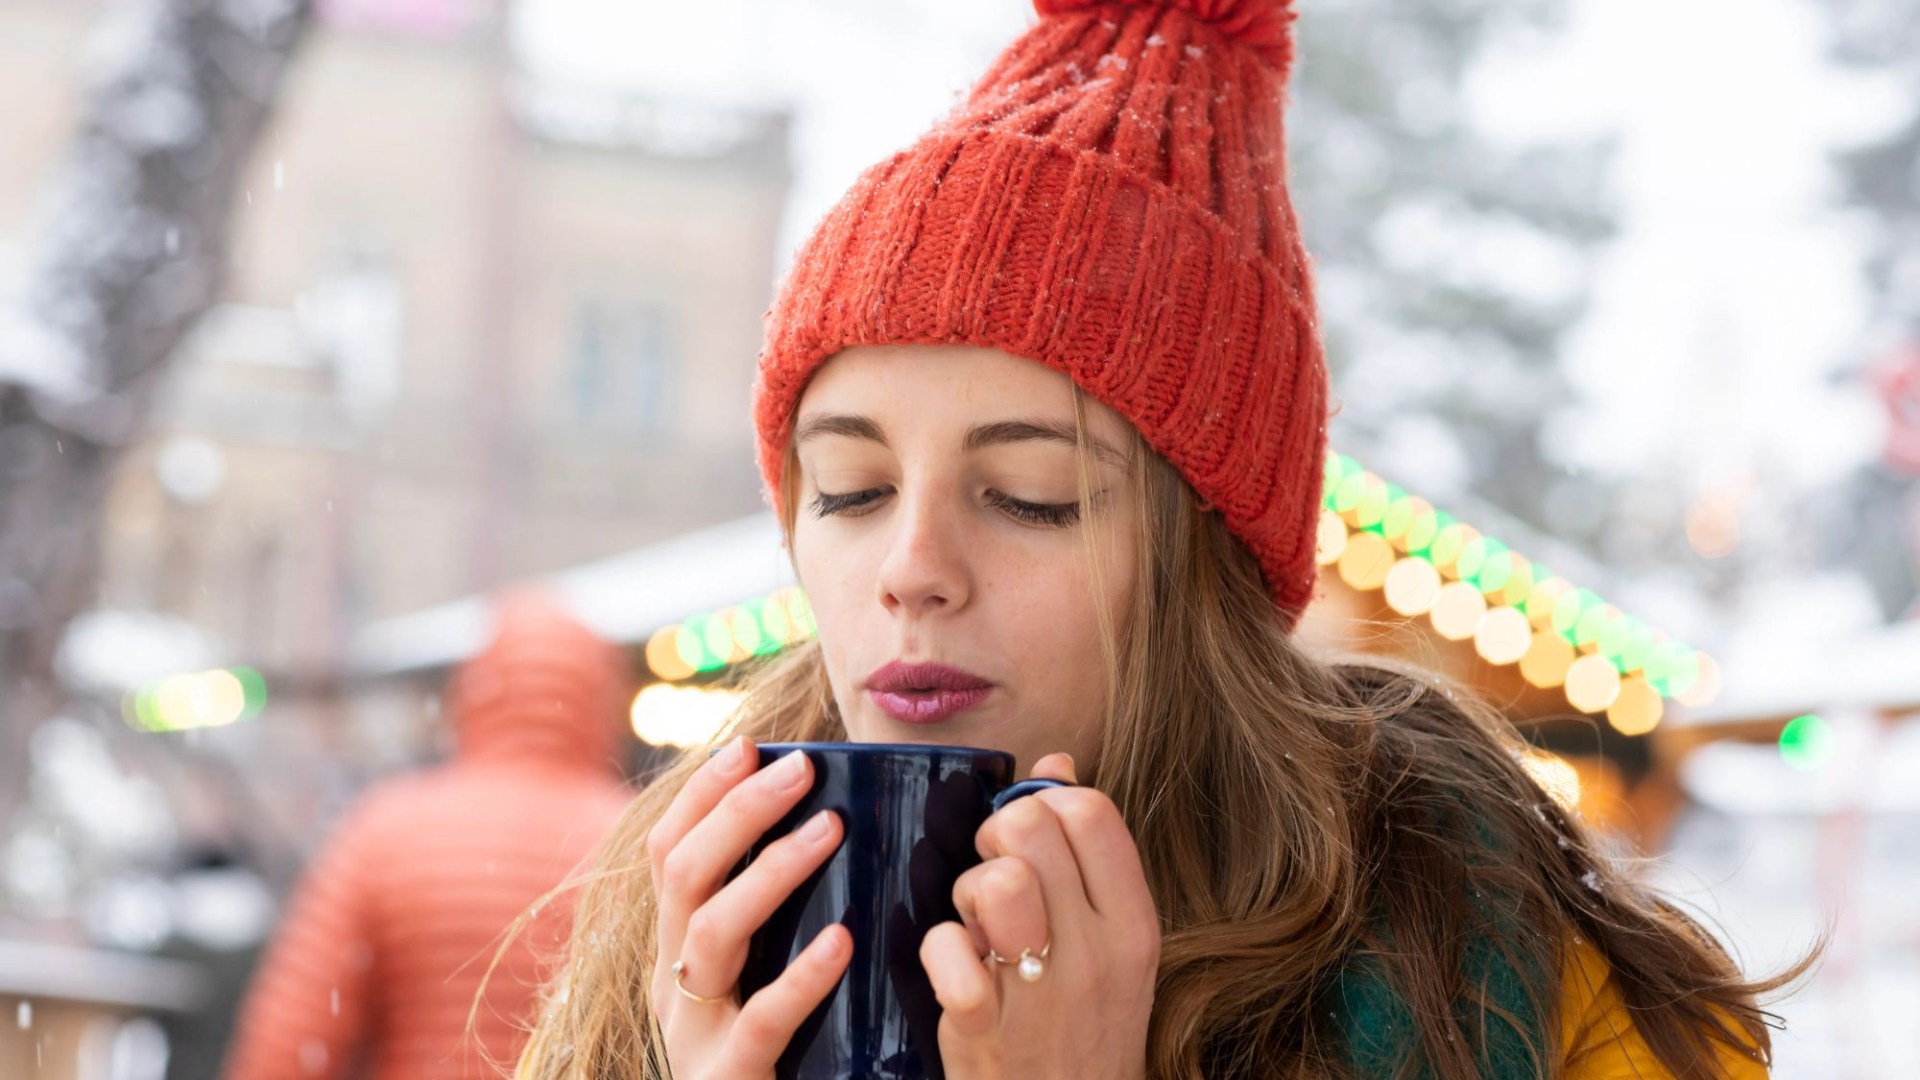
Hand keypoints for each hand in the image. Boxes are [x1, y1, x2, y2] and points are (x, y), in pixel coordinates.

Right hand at [646, 737, 849, 1078]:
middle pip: (683, 877)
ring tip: (830, 830)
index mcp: (678, 951)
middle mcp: (673, 985)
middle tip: (803, 768)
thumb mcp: (764, 978)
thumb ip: (785, 918)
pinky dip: (799, 976)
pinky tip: (840, 941)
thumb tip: (847, 826)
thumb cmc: (782, 1057)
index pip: (670, 853)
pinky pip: (759, 1023)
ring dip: (768, 873)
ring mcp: (693, 1036)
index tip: (752, 744)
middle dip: (737, 811)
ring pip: (709, 937)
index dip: (703, 793)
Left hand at [919, 754, 1160, 1079]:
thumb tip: (1056, 763)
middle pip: (1032, 829)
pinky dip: (938, 948)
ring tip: (975, 921)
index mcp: (1134, 923)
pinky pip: (948, 949)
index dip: (1045, 804)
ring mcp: (1043, 993)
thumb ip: (1088, 852)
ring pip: (997, 881)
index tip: (1032, 841)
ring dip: (968, 890)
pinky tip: (953, 967)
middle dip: (995, 837)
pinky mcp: (985, 1028)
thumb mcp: (1111, 943)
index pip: (1091, 811)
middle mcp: (1098, 953)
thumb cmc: (1085, 1024)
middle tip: (992, 875)